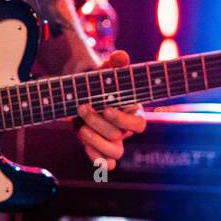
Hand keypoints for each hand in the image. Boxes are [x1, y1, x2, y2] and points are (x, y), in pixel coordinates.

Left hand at [74, 50, 146, 170]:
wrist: (86, 92)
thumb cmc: (102, 82)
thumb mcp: (108, 70)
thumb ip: (117, 62)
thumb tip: (120, 56)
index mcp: (135, 113)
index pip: (139, 125)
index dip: (122, 119)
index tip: (106, 108)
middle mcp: (127, 130)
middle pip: (119, 136)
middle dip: (98, 123)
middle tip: (82, 107)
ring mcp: (115, 142)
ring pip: (114, 153)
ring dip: (95, 141)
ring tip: (80, 128)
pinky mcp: (102, 150)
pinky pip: (106, 164)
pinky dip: (95, 157)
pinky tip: (83, 142)